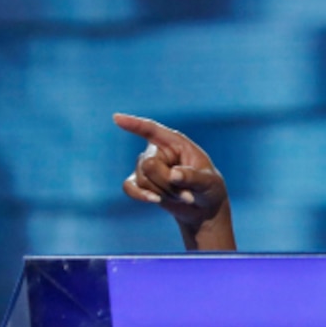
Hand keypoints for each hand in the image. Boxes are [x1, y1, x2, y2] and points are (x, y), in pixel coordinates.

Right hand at [113, 113, 235, 250]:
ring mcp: (147, 167)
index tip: (116, 118)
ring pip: (143, 180)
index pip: (151, 130)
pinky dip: (141, 195)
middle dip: (167, 183)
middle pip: (149, 165)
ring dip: (163, 193)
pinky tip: (155, 201)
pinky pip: (129, 187)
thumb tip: (173, 175)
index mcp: (175, 142)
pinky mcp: (141, 183)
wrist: (203, 208)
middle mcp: (158, 151)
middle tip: (188, 193)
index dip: (134, 124)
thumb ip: (192, 177)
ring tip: (183, 196)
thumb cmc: (209, 188)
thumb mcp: (208, 182)